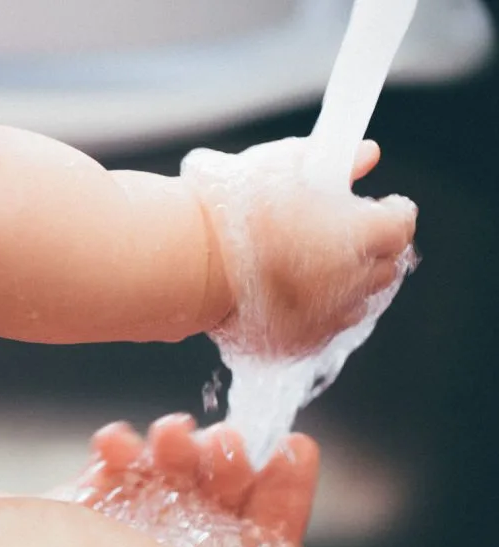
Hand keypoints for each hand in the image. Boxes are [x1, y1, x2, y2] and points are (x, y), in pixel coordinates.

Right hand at [0, 422, 316, 546]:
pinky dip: (122, 468)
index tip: (293, 452)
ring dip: (171, 467)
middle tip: (226, 434)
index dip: (280, 516)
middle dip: (224, 482)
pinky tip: (113, 444)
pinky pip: (113, 498)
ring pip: (161, 511)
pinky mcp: (60, 538)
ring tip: (166, 434)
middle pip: (211, 541)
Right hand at [184, 138, 416, 354]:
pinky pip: (323, 327)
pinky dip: (318, 310)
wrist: (190, 260)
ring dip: (348, 282)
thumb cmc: (235, 207)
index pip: (402, 223)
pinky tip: (290, 290)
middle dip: (373, 248)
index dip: (390, 210)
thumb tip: (367, 156)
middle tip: (339, 231)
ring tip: (313, 264)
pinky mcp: (299, 343)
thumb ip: (337, 161)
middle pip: (386, 266)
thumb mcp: (286, 164)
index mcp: (360, 233)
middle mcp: (353, 281)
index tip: (374, 205)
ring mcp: (327, 318)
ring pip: (357, 301)